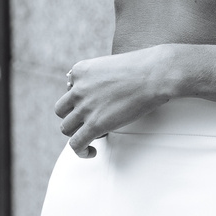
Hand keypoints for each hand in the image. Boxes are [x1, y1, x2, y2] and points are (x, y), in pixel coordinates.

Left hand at [53, 47, 173, 156]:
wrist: (153, 74)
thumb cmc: (142, 68)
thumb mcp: (111, 64)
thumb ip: (100, 76)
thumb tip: (103, 90)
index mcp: (80, 71)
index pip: (68, 89)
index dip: (80, 100)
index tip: (92, 105)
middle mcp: (78, 89)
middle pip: (62, 110)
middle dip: (74, 118)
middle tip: (89, 122)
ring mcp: (85, 107)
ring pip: (66, 128)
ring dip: (77, 134)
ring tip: (91, 137)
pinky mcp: (95, 124)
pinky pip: (76, 144)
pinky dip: (80, 151)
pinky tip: (90, 152)